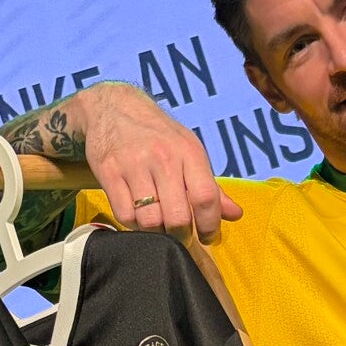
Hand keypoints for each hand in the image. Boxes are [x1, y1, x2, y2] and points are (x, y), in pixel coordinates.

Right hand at [80, 82, 243, 242]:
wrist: (113, 107)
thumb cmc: (157, 134)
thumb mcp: (188, 150)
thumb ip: (211, 186)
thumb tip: (236, 214)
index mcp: (188, 152)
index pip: (206, 198)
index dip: (209, 225)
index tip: (207, 237)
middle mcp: (163, 158)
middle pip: (178, 217)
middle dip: (181, 236)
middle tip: (179, 237)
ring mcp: (134, 166)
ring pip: (150, 221)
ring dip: (156, 233)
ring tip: (158, 227)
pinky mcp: (109, 173)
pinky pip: (124, 215)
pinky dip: (132, 224)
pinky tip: (136, 216)